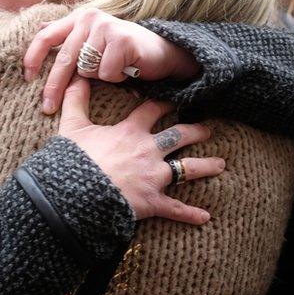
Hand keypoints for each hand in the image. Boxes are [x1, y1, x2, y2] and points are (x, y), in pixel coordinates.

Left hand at [23, 8, 200, 114]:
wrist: (163, 53)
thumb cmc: (125, 52)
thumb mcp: (94, 42)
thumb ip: (69, 37)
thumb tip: (36, 32)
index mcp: (80, 17)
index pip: (47, 36)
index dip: (34, 58)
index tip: (28, 78)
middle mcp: (91, 18)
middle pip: (64, 59)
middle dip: (55, 86)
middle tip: (47, 107)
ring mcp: (106, 27)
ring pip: (86, 69)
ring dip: (99, 77)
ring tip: (114, 69)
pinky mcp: (121, 40)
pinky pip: (105, 73)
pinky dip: (115, 78)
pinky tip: (126, 69)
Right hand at [58, 75, 222, 224]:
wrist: (74, 194)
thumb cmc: (72, 160)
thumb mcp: (72, 127)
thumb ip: (76, 101)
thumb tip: (75, 78)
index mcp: (131, 131)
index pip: (153, 110)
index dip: (165, 104)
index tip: (176, 100)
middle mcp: (149, 150)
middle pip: (180, 136)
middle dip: (196, 131)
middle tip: (208, 130)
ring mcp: (154, 176)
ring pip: (187, 168)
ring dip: (206, 166)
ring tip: (221, 164)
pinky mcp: (153, 201)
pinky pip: (176, 208)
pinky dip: (191, 214)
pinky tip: (206, 216)